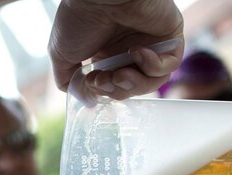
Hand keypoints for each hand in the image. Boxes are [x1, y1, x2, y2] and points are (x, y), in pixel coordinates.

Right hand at [48, 0, 183, 99]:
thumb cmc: (79, 16)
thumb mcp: (61, 54)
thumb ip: (70, 82)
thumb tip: (87, 101)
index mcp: (107, 53)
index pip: (113, 87)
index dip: (104, 91)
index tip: (92, 82)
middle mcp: (129, 49)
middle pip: (132, 87)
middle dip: (117, 89)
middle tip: (105, 79)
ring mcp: (151, 43)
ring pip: (153, 81)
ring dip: (135, 84)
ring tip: (121, 73)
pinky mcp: (169, 36)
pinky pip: (170, 65)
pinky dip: (153, 65)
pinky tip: (138, 51)